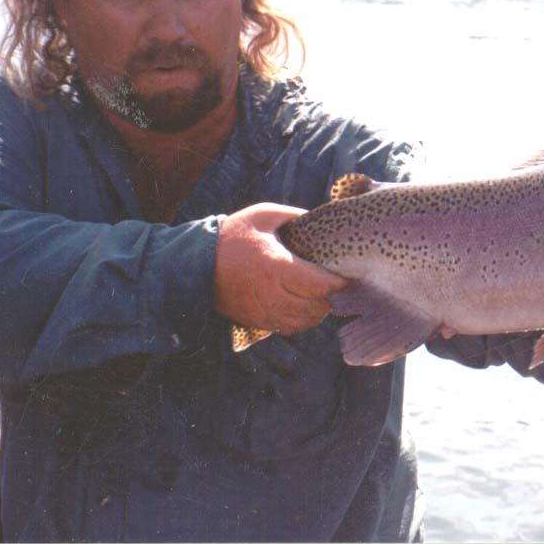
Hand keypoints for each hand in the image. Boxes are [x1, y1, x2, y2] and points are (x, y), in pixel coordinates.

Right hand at [214, 202, 349, 333]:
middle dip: (330, 296)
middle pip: (316, 306)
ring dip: (318, 310)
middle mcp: (271, 293)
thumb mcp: (264, 215)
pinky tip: (305, 307)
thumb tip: (321, 219)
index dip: (338, 282)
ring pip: (304, 321)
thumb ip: (295, 216)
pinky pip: (289, 328)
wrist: (196, 262)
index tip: (347, 275)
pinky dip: (302, 321)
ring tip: (322, 296)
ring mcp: (263, 310)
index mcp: (276, 266)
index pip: (319, 284)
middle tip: (336, 285)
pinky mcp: (256, 321)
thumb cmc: (234, 235)